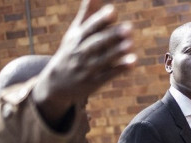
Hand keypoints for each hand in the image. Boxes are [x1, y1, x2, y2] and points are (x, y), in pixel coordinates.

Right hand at [32, 0, 135, 123]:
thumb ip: (87, 13)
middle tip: (129, 27)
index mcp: (77, 38)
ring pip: (103, 59)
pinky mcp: (94, 82)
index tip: (113, 11)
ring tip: (131, 43)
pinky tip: (133, 62)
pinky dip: (120, 69)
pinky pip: (108, 75)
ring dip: (117, 52)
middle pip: (97, 43)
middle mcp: (81, 52)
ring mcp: (87, 68)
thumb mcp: (75, 32)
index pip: (89, 27)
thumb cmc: (71, 51)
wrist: (56, 83)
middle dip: (112, 36)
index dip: (101, 19)